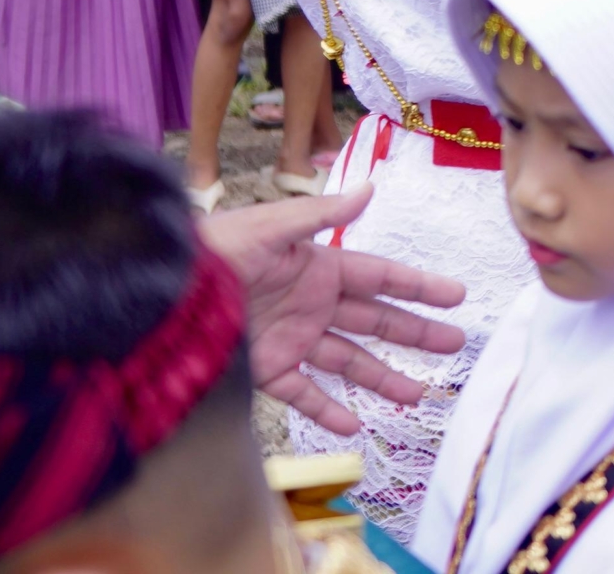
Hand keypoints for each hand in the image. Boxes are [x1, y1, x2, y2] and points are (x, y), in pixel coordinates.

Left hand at [202, 188, 466, 435]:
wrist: (158, 295)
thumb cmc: (211, 251)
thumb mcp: (269, 227)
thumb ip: (321, 214)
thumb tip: (370, 188)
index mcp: (317, 266)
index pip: (379, 277)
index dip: (418, 286)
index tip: (455, 296)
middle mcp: (311, 304)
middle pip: (374, 321)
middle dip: (415, 332)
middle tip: (454, 344)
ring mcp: (291, 339)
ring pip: (348, 361)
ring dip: (382, 377)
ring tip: (417, 395)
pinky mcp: (265, 370)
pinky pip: (303, 392)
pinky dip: (327, 409)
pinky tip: (355, 424)